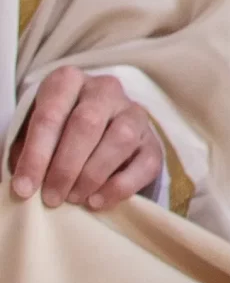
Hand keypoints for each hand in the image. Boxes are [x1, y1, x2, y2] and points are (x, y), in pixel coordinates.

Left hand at [9, 65, 163, 208]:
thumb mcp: (32, 134)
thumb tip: (25, 185)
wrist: (96, 133)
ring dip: (92, 175)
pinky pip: (144, 163)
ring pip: (120, 139)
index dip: (36, 155)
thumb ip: (25, 152)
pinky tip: (98, 200)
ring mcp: (134, 113)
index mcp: (69, 81)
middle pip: (86, 123)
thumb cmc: (55, 134)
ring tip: (73, 198)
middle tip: (51, 197)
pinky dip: (119, 186)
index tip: (24, 189)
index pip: (50, 115)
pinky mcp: (153, 141)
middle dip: (65, 166)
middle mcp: (105, 90)